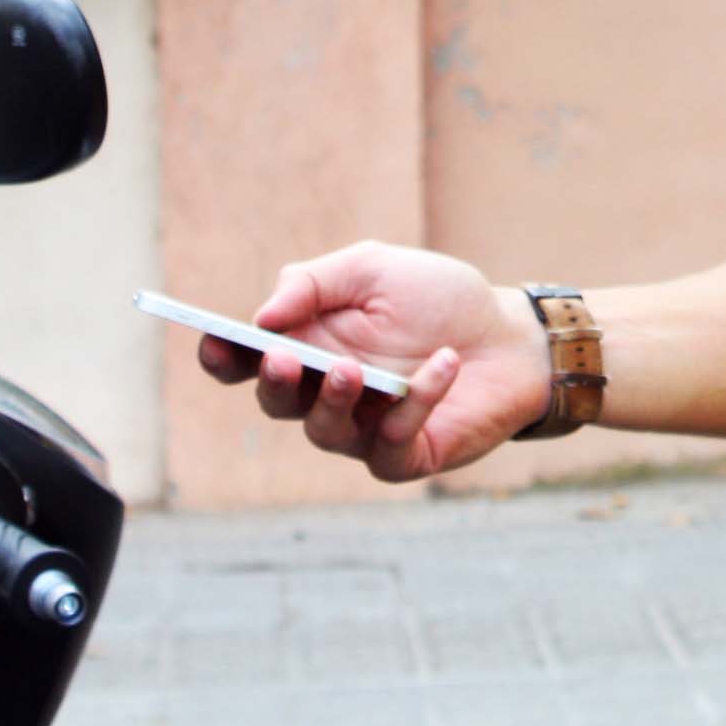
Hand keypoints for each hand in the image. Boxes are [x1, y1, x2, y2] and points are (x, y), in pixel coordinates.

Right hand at [193, 241, 547, 482]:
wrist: (511, 336)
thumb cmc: (439, 300)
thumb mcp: (376, 269)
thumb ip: (316, 282)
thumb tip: (264, 315)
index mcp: (308, 345)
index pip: (246, 361)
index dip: (223, 356)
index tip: (214, 340)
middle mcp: (325, 393)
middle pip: (276, 402)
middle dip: (273, 381)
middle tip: (283, 357)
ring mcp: (363, 430)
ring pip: (324, 431)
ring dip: (334, 399)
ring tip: (353, 367)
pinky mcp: (404, 456)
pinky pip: (392, 443)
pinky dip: (414, 403)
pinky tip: (443, 363)